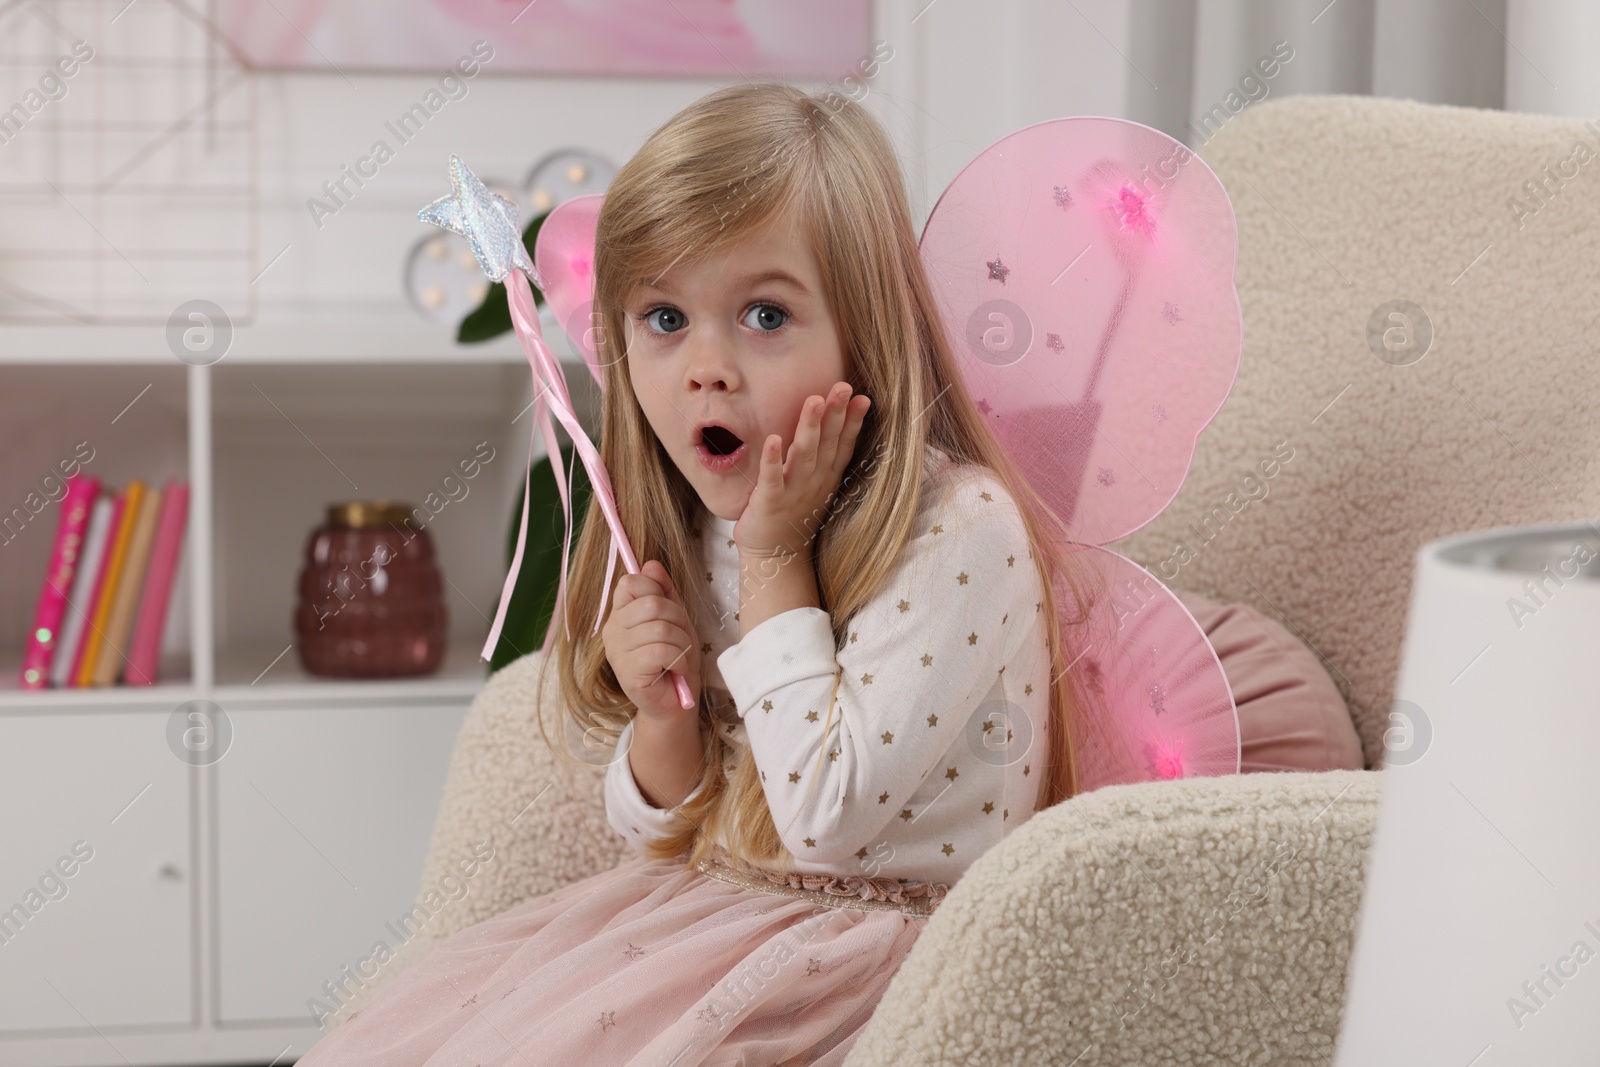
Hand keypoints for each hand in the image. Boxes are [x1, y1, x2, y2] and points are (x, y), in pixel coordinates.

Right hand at [601, 559, 701, 722]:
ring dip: (681, 643)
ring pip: (660, 628)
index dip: (656, 590)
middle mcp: (612, 630)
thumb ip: (664, 591)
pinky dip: (678, 659)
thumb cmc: (675, 659)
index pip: (630, 582)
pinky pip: (661, 650)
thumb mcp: (676, 619)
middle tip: (680, 639)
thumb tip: (651, 563)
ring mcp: (617, 652)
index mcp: (621, 614)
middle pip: (651, 604)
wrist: (676, 703)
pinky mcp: (627, 672)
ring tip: (679, 657)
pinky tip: (675, 670)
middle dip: (678, 619)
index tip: (668, 611)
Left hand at [735, 382, 870, 561]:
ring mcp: (793, 491)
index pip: (843, 444)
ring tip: (814, 401)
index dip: (852, 420)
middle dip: (835, 414)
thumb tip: (832, 424)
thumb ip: (823, 455)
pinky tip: (773, 439)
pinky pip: (772, 478)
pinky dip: (772, 459)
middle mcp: (814, 481)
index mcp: (826, 476)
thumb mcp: (815, 484)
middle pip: (827, 443)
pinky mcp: (770, 501)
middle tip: (843, 386)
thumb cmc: (793, 514)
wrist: (775, 556)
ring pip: (804, 455)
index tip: (862, 396)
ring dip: (809, 427)